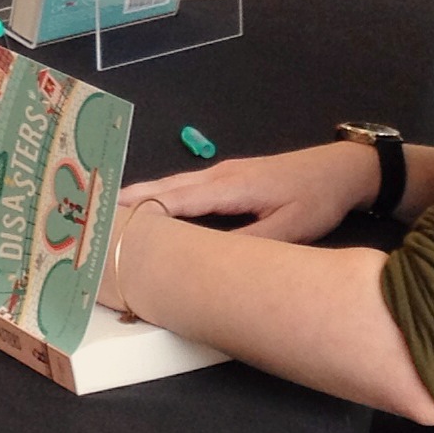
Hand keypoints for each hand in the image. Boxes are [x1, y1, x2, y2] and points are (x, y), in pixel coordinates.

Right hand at [112, 141, 379, 244]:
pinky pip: (185, 186)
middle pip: (164, 187)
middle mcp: (218, 175)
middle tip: (91, 216)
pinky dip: (161, 196)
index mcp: (229, 186)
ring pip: (173, 185)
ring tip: (109, 212)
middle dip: (128, 200)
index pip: (173, 200)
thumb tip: (209, 262)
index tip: (108, 223)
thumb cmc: (315, 199)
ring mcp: (222, 173)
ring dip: (142, 196)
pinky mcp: (229, 177)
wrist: (341, 170)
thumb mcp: (288, 230)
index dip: (140, 212)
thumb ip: (248, 244)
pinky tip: (152, 208)